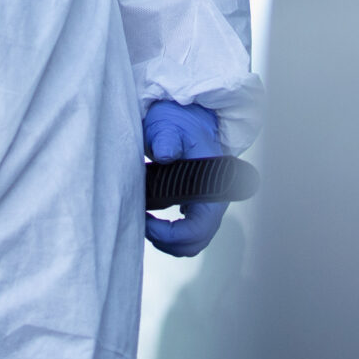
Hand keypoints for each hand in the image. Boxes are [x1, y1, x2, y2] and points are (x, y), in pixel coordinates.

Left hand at [144, 100, 226, 257]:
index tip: (147, 223)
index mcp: (214, 185)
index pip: (197, 229)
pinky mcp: (197, 203)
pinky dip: (168, 232)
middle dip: (166, 240)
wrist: (188, 116)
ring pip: (191, 241)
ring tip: (145, 221)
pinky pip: (186, 231)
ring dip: (166, 239)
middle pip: (195, 242)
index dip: (170, 234)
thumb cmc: (180, 121)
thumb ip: (166, 139)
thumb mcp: (169, 126)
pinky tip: (151, 218)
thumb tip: (165, 154)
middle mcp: (214, 199)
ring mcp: (207, 203)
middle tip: (143, 224)